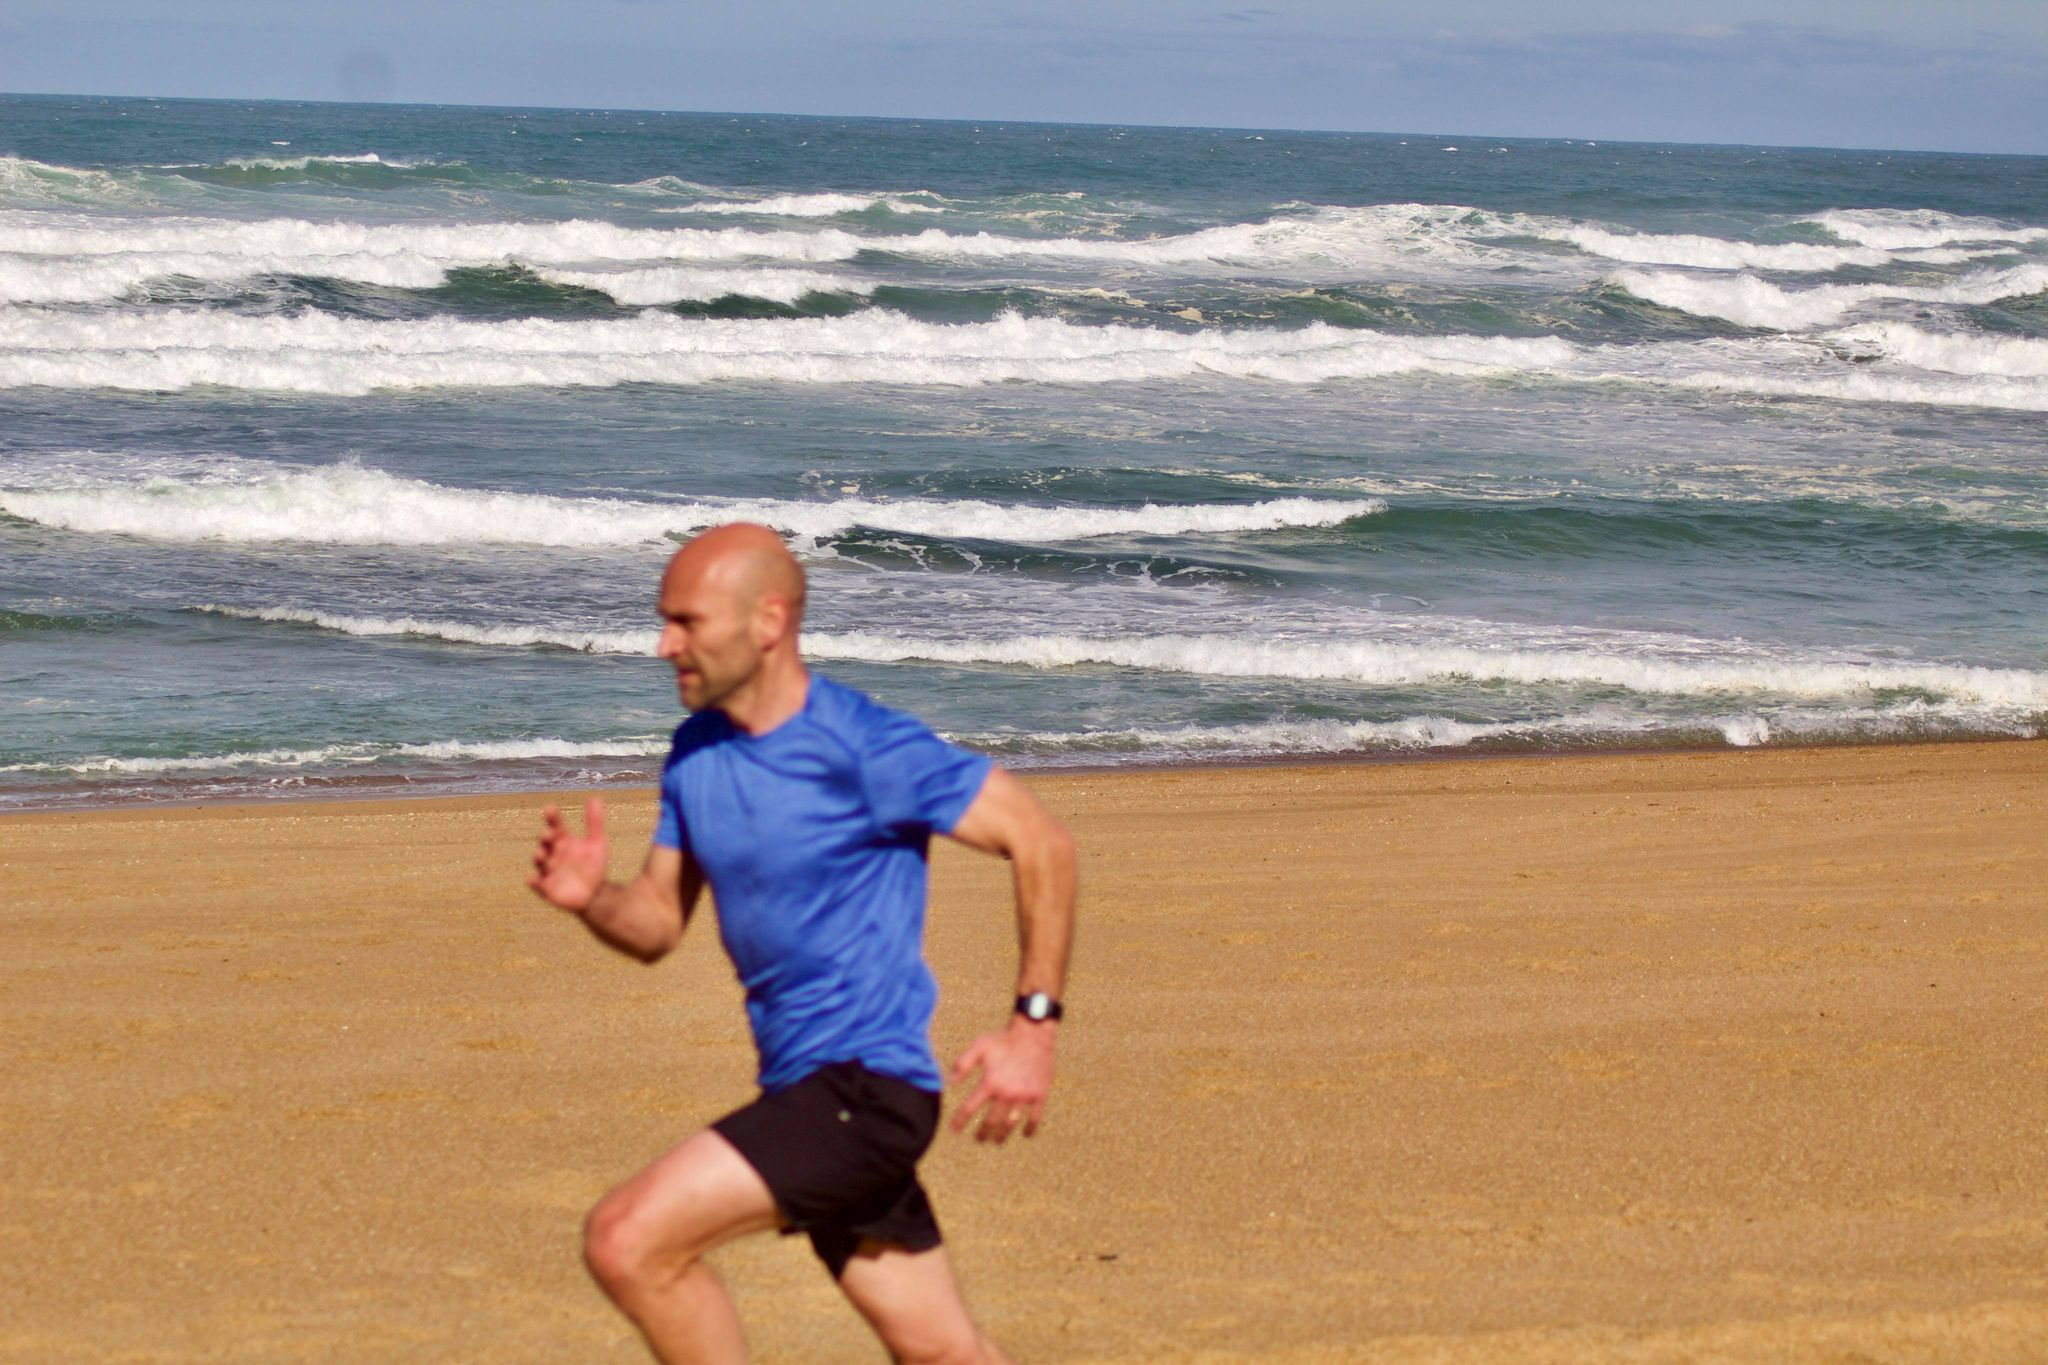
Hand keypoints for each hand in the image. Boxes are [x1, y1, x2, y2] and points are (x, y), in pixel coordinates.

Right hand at [527, 798, 609, 913]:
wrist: (595, 895)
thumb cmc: (593, 866)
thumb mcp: (597, 842)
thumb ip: (595, 821)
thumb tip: (595, 797)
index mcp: (563, 841)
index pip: (555, 826)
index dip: (552, 818)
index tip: (550, 808)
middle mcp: (553, 854)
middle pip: (546, 843)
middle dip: (546, 838)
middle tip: (550, 834)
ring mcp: (549, 871)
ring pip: (541, 862)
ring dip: (540, 857)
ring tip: (542, 854)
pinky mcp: (547, 889)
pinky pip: (538, 885)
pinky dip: (534, 882)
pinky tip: (531, 879)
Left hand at [949, 1017, 1055, 1143]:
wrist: (1034, 1034)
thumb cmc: (1004, 1039)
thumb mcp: (980, 1046)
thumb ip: (963, 1064)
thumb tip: (948, 1082)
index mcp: (990, 1082)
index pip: (970, 1109)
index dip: (960, 1121)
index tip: (954, 1130)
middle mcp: (1006, 1093)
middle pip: (991, 1122)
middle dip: (983, 1133)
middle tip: (979, 1139)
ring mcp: (1024, 1096)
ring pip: (1011, 1123)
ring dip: (1002, 1135)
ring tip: (997, 1140)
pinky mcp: (1039, 1095)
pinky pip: (1035, 1118)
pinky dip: (1030, 1128)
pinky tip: (1026, 1134)